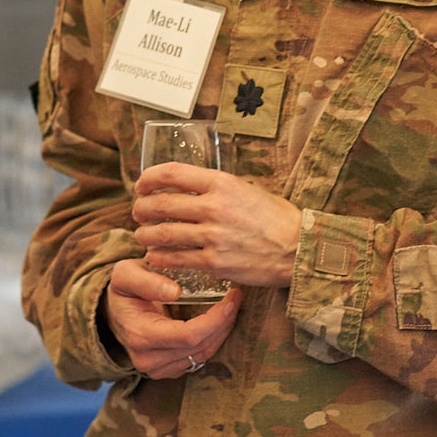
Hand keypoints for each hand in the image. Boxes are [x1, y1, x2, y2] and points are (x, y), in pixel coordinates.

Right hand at [103, 259, 242, 377]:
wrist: (113, 313)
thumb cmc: (123, 290)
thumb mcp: (125, 274)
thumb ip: (147, 280)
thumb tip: (175, 291)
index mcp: (140, 336)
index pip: (188, 335)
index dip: (215, 319)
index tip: (230, 298)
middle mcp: (149, 360)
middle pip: (200, 347)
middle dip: (224, 323)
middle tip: (236, 298)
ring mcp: (158, 369)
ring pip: (203, 355)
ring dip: (222, 331)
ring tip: (231, 308)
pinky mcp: (168, 371)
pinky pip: (199, 358)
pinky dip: (213, 340)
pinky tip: (219, 322)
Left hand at [132, 164, 300, 288]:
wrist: (299, 249)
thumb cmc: (276, 218)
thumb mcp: (246, 189)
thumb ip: (216, 188)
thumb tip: (188, 188)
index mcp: (222, 183)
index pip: (172, 173)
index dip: (149, 178)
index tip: (141, 185)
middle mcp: (215, 207)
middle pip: (161, 204)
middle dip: (142, 209)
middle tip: (137, 213)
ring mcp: (213, 236)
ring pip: (163, 234)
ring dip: (146, 235)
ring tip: (141, 236)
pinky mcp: (215, 263)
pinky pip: (177, 259)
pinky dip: (160, 258)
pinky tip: (154, 257)